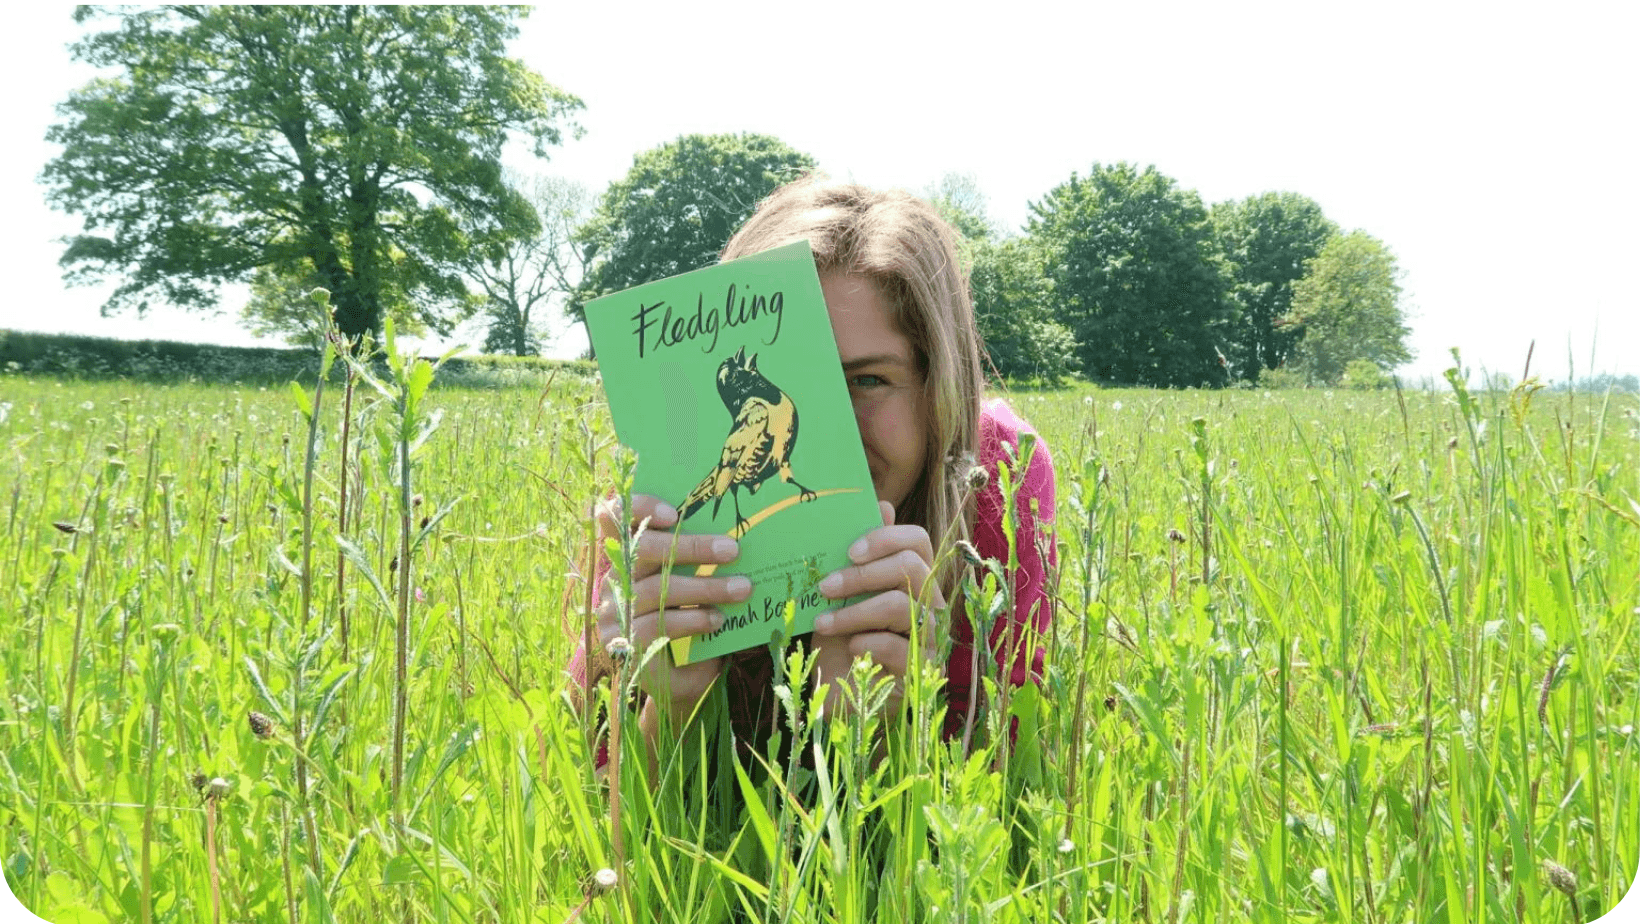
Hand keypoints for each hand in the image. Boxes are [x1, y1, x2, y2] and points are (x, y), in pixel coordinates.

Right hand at [594, 493, 746, 722]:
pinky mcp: (622, 644)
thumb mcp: (697, 585)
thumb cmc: (694, 623)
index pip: (616, 517)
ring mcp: (614, 612)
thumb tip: (737, 533)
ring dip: (705, 587)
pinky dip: (693, 619)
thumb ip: (702, 559)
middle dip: (692, 547)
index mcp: (629, 555)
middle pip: (645, 550)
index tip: (674, 513)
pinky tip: (717, 620)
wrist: (682, 683)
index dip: (640, 508)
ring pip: (656, 589)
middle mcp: (615, 580)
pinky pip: (657, 624)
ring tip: (741, 588)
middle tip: (732, 550)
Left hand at [811, 501, 943, 714]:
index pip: (918, 541)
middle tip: (824, 586)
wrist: (838, 692)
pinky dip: (869, 643)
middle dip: (862, 575)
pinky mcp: (922, 671)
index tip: (849, 550)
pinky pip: (901, 647)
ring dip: (855, 612)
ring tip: (823, 623)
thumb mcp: (840, 595)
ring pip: (902, 606)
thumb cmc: (840, 638)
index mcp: (913, 578)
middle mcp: (929, 603)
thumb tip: (881, 504)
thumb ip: (858, 555)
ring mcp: (931, 637)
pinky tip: (850, 648)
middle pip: (911, 568)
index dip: (886, 538)